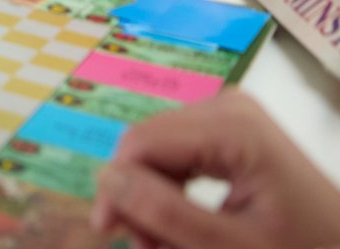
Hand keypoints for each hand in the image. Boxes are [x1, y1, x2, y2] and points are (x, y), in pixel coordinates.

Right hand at [93, 92, 339, 248]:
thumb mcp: (232, 246)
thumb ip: (167, 214)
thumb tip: (106, 179)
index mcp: (231, 126)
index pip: (142, 142)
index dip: (117, 188)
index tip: (109, 235)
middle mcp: (227, 106)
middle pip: (149, 142)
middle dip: (139, 196)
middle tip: (144, 246)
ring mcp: (231, 116)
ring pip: (160, 151)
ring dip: (154, 198)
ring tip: (162, 241)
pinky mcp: (233, 132)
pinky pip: (181, 154)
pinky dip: (174, 192)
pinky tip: (181, 226)